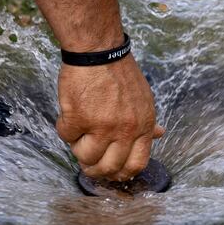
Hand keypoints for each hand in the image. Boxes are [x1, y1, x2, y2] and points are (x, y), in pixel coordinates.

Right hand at [56, 54, 164, 180]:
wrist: (98, 50)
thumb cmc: (120, 72)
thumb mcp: (143, 99)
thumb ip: (146, 122)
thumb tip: (158, 135)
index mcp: (143, 126)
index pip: (136, 164)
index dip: (121, 174)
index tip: (111, 172)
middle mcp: (124, 130)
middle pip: (108, 167)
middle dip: (95, 169)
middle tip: (87, 163)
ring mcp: (101, 125)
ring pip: (85, 157)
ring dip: (78, 150)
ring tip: (78, 135)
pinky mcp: (78, 118)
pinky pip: (66, 137)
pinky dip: (65, 128)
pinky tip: (70, 114)